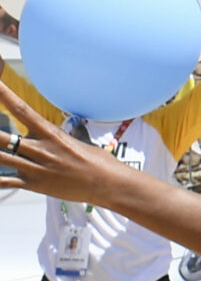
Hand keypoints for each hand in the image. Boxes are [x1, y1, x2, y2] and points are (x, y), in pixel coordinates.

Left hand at [0, 80, 134, 200]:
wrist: (109, 185)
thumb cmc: (99, 162)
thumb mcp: (79, 142)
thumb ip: (60, 137)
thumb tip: (60, 133)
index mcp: (52, 135)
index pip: (23, 110)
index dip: (4, 95)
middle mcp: (41, 150)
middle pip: (3, 138)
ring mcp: (37, 169)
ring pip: (1, 158)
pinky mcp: (36, 185)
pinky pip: (7, 182)